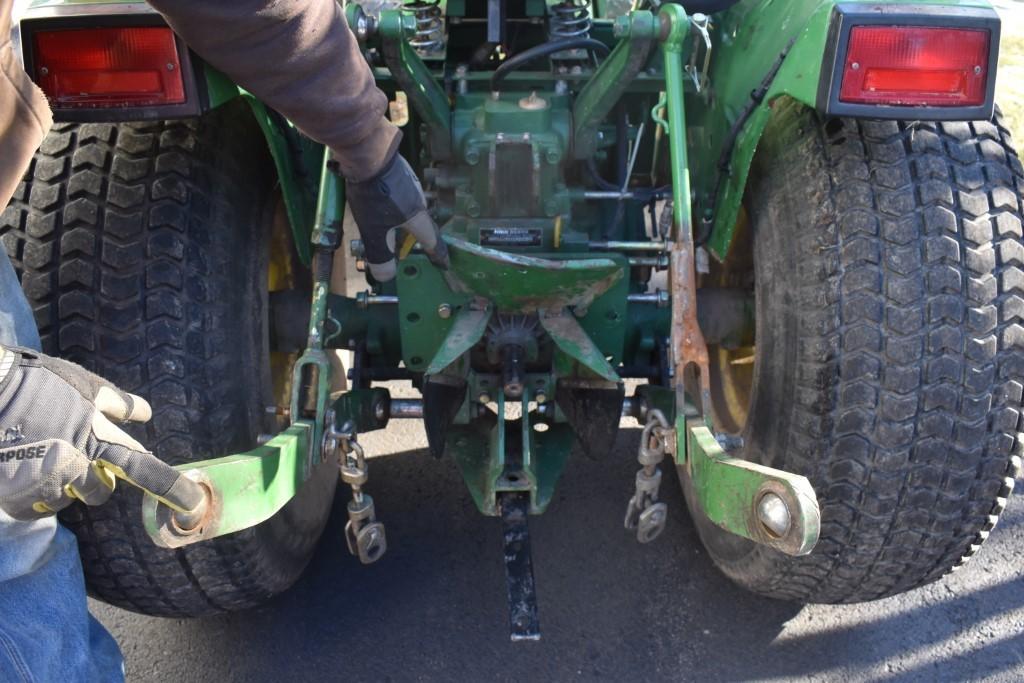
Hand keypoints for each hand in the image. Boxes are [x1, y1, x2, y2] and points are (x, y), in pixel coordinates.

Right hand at [0, 346, 205, 520]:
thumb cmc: (35, 384)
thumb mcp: (82, 385)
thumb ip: (116, 403)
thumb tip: (145, 414)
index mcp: (98, 438)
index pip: (143, 468)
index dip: (170, 487)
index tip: (192, 504)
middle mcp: (77, 467)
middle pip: (100, 493)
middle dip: (95, 482)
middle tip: (75, 458)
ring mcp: (47, 486)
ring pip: (67, 497)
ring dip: (59, 482)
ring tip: (37, 452)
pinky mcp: (20, 499)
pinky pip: (36, 505)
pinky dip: (32, 491)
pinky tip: (20, 466)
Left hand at [346, 152, 448, 281]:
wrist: (367, 151)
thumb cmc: (374, 195)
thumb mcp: (374, 231)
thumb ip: (381, 255)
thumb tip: (385, 276)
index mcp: (417, 217)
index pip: (431, 240)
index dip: (437, 254)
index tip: (444, 264)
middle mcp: (418, 200)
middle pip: (420, 223)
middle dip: (414, 237)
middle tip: (404, 247)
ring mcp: (408, 183)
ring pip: (408, 207)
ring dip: (400, 220)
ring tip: (387, 226)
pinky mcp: (397, 171)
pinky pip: (398, 194)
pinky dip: (391, 204)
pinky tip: (379, 202)